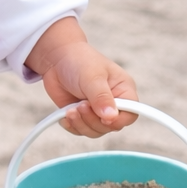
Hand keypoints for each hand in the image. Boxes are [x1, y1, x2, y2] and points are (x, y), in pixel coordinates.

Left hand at [25, 17, 137, 137]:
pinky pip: (81, 130)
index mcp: (123, 90)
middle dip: (93, 120)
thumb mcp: (92, 76)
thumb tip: (111, 117)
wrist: (56, 56)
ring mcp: (97, 110)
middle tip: (80, 106)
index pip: (130, 114)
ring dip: (81, 124)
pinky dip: (72, 126)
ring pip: (96, 131)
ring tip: (71, 110)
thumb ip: (101, 97)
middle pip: (111, 126)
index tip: (102, 116)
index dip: (117, 120)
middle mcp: (113, 103)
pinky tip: (65, 116)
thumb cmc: (78, 60)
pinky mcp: (82, 115)